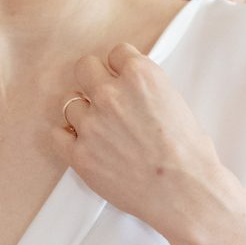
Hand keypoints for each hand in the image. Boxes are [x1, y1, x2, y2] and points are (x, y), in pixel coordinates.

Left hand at [57, 42, 226, 237]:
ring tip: (100, 130)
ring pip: (69, 102)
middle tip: (105, 98)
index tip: (122, 80)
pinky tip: (82, 143)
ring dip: (83, 112)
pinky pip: (56, 134)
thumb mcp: (176, 103)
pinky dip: (66, 138)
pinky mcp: (79, 154)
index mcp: (140, 75)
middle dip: (94, 80)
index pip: (116, 53)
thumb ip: (148, 90)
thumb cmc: (190, 154)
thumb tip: (134, 93)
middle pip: (84, 67)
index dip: (120, 68)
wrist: (184, 191)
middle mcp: (111, 94)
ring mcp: (91, 124)